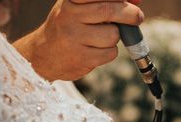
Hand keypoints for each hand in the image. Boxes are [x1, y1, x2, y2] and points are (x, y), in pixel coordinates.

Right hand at [13, 0, 144, 80]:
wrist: (43, 54)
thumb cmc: (68, 27)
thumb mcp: (78, 8)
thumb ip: (103, 2)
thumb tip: (136, 0)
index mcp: (70, 0)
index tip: (134, 0)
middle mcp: (69, 15)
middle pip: (109, 10)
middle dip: (130, 13)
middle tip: (137, 16)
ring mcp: (74, 37)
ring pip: (112, 35)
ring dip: (114, 37)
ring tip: (101, 38)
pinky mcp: (82, 57)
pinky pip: (110, 53)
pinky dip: (109, 52)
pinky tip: (96, 50)